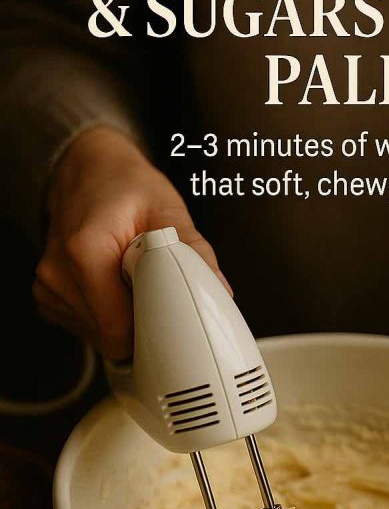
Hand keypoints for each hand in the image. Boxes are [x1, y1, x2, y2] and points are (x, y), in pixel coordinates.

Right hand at [33, 126, 228, 359]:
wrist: (87, 169)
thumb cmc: (126, 186)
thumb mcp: (166, 209)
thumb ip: (194, 253)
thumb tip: (219, 293)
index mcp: (84, 252)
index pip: (119, 331)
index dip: (152, 329)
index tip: (170, 312)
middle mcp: (58, 275)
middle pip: (111, 339)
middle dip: (141, 323)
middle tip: (152, 285)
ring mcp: (48, 289)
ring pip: (100, 337)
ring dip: (124, 318)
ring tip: (130, 278)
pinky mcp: (48, 297)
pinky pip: (88, 328)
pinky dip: (108, 315)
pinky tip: (114, 284)